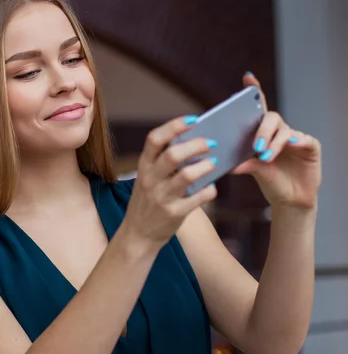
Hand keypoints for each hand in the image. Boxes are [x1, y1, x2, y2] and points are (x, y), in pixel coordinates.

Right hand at [123, 115, 218, 246]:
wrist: (139, 233)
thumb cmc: (149, 200)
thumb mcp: (148, 178)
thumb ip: (164, 162)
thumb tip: (197, 142)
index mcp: (144, 166)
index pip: (155, 139)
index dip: (175, 126)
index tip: (194, 120)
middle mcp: (150, 180)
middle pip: (173, 154)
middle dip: (196, 145)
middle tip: (211, 143)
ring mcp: (162, 197)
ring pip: (188, 175)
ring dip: (205, 166)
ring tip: (214, 163)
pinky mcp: (175, 213)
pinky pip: (199, 197)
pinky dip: (210, 189)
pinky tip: (210, 187)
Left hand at [231, 73, 321, 209]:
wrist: (290, 200)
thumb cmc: (270, 181)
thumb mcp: (254, 172)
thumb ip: (244, 164)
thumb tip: (227, 163)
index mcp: (262, 133)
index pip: (258, 108)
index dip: (254, 91)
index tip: (247, 77)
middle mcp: (278, 131)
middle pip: (270, 118)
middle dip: (261, 130)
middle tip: (255, 147)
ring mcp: (295, 137)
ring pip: (284, 130)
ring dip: (273, 143)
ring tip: (265, 157)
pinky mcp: (310, 146)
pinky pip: (302, 139)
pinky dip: (293, 143)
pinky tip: (290, 147)